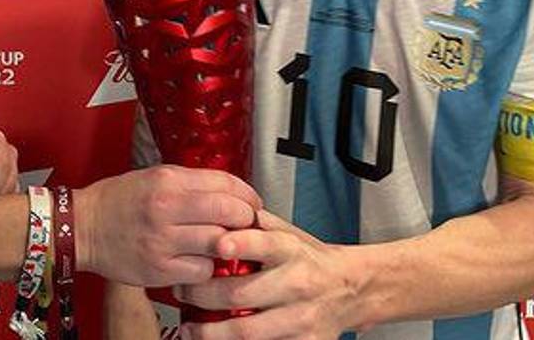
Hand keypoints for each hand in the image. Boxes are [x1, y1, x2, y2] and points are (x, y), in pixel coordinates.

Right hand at [77, 165, 261, 287]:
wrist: (80, 227)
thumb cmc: (117, 200)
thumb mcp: (153, 176)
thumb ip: (191, 182)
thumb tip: (231, 191)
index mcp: (168, 180)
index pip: (226, 183)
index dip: (247, 194)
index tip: (251, 202)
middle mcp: (166, 208)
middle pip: (230, 212)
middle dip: (245, 218)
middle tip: (244, 223)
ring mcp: (163, 241)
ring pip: (219, 244)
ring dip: (228, 245)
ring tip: (222, 243)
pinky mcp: (159, 269)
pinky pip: (202, 271)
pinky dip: (206, 267)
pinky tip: (198, 260)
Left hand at [174, 210, 366, 338]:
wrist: (352, 289)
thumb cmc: (310, 259)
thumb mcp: (290, 233)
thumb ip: (256, 223)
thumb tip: (219, 206)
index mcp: (291, 250)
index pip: (265, 244)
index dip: (242, 243)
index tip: (219, 244)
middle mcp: (297, 283)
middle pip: (242, 294)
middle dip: (203, 294)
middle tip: (181, 291)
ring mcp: (300, 318)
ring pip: (248, 331)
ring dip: (212, 332)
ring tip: (189, 328)